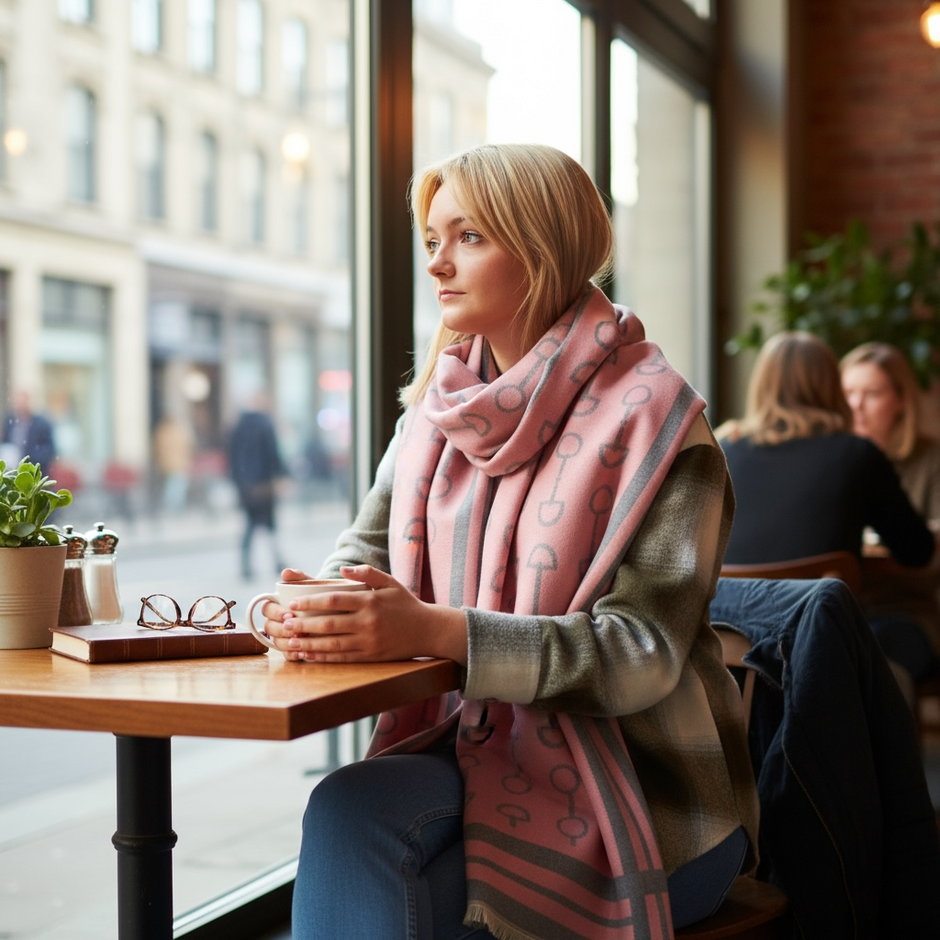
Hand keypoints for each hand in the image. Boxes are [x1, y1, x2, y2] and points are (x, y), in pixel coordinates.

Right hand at [257, 568, 312, 650]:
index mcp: (277, 604)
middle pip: (269, 627)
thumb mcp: (311, 584)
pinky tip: (303, 654)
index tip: (290, 614)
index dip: (276, 613)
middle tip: (297, 630)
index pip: (266, 609)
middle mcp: (277, 620)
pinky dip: (293, 655)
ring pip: (276, 642)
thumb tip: (286, 572)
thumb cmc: (318, 594)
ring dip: (287, 643)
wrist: (335, 608)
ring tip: (301, 643)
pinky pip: (286, 654)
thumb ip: (300, 577)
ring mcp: (284, 635)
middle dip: (281, 630)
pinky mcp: (292, 647)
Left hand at [275, 565, 467, 664]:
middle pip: (329, 623)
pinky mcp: (371, 656)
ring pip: (333, 644)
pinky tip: (309, 655)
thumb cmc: (406, 604)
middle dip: (303, 624)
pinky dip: (324, 658)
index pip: (334, 600)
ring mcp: (369, 641)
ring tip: (290, 643)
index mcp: (369, 600)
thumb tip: (343, 568)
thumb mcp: (390, 582)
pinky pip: (343, 658)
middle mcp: (368, 621)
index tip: (293, 605)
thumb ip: (367, 572)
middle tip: (284, 624)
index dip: (310, 603)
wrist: (428, 630)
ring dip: (309, 644)